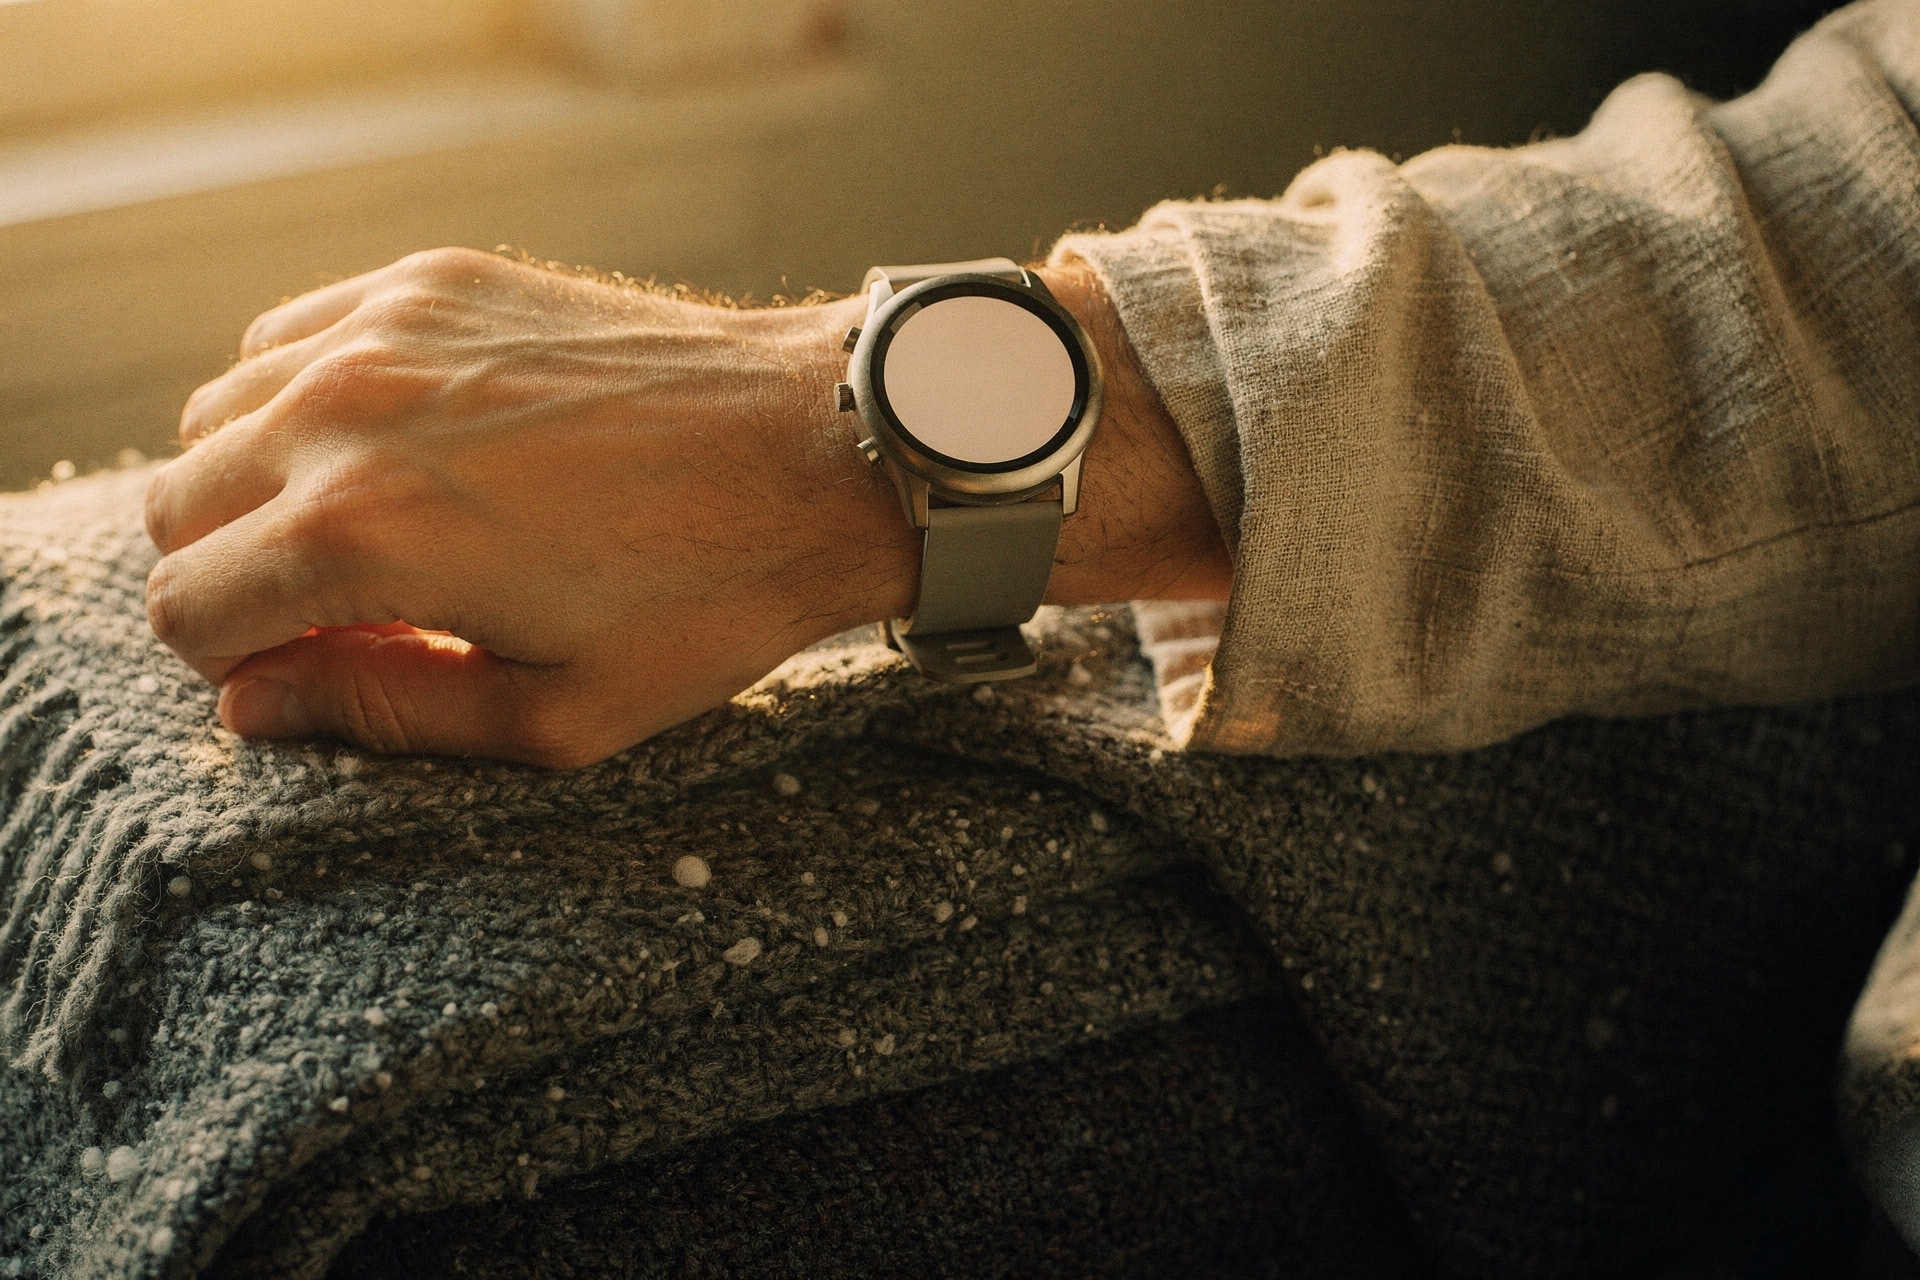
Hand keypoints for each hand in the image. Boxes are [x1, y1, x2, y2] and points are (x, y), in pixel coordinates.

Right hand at [145, 248, 1226, 765]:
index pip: (185, 607)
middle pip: (177, 504)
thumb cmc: (708, 597)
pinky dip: (305, 396)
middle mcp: (348, 411)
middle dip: (233, 575)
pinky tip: (395, 442)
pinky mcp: (434, 279)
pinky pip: (290, 336)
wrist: (821, 450)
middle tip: (346, 610)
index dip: (235, 665)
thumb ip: (379, 712)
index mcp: (364, 533)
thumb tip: (254, 705)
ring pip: (218, 414)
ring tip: (372, 526)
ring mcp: (388, 328)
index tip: (313, 668)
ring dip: (259, 484)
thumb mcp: (552, 714)